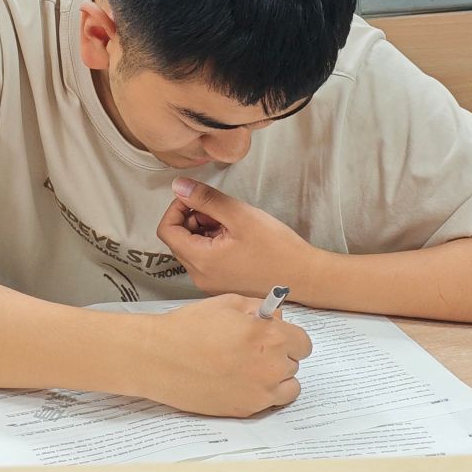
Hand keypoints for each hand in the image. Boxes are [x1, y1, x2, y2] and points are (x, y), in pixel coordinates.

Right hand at [139, 294, 310, 416]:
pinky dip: (262, 394)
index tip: (277, 338)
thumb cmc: (188, 328)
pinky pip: (269, 403)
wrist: (159, 358)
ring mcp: (260, 392)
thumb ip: (260, 309)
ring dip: (276, 378)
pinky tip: (241, 382)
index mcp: (270, 336)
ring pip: (287, 387)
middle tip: (255, 351)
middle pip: (294, 364)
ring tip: (250, 369)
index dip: (289, 338)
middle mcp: (271, 367)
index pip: (303, 343)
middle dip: (279, 356)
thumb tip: (277, 316)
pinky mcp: (246, 410)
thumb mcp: (227, 303)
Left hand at [156, 178, 313, 297]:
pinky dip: (213, 243)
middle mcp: (200, 277)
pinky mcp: (222, 284)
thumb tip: (179, 186)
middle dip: (193, 218)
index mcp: (200, 261)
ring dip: (204, 230)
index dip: (178, 208)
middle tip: (220, 211)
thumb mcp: (240, 215)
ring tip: (232, 225)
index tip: (198, 199)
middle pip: (178, 239)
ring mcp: (210, 283)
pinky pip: (205, 259)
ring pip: (192, 248)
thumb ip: (206, 199)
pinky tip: (237, 238)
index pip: (166, 230)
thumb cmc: (277, 248)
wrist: (305, 277)